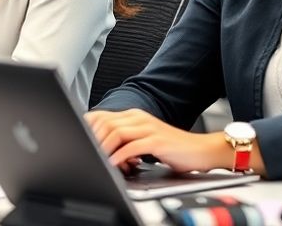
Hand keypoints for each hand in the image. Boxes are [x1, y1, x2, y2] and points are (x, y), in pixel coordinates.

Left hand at [85, 109, 226, 172]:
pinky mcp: (157, 140)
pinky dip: (119, 156)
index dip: (87, 129)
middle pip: (105, 123)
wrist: (201, 151)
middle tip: (88, 155)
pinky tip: (113, 165)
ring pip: (116, 132)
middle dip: (92, 140)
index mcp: (134, 116)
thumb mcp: (144, 142)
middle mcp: (139, 118)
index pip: (101, 116)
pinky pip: (132, 146)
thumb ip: (125, 142)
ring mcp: (148, 128)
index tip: (80, 143)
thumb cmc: (173, 149)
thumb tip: (104, 153)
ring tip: (98, 161)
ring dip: (104, 148)